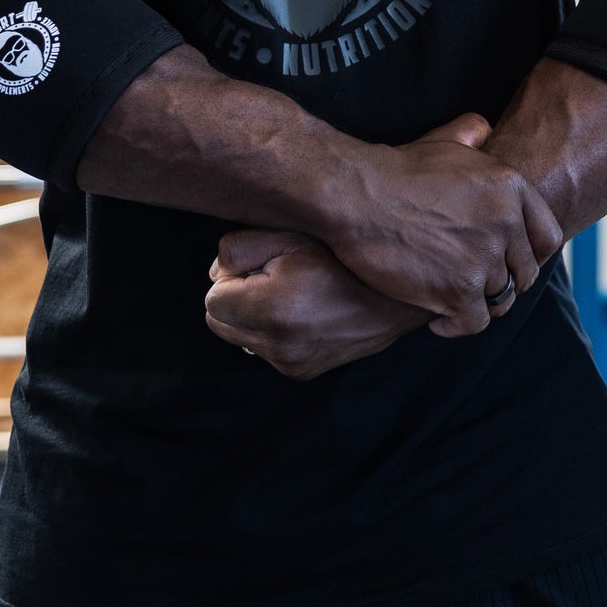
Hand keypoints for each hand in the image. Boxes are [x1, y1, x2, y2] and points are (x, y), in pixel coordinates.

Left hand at [204, 231, 425, 379]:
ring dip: (252, 316)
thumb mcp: (290, 234)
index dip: (231, 277)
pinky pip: (263, 349)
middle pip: (219, 324)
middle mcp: (280, 344)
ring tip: (289, 294)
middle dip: (235, 299)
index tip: (259, 266)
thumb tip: (216, 273)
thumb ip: (239, 247)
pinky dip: (271, 331)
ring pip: (239, 337)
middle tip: (270, 277)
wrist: (393, 295)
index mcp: (273, 308)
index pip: (213, 301)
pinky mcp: (301, 371)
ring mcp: (291, 362)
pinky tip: (301, 312)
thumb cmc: (342, 256)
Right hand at [326, 112, 561, 338]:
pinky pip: (475, 322)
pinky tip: (439, 321)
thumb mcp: (444, 141)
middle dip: (504, 281)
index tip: (511, 262)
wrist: (356, 196)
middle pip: (524, 273)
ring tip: (456, 300)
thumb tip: (487, 130)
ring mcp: (483, 260)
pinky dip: (458, 326)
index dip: (531, 255)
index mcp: (511, 190)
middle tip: (476, 283)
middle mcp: (506, 225)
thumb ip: (472, 134)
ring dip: (479, 303)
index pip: (547, 238)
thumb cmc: (397, 169)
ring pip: (501, 299)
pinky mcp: (458, 291)